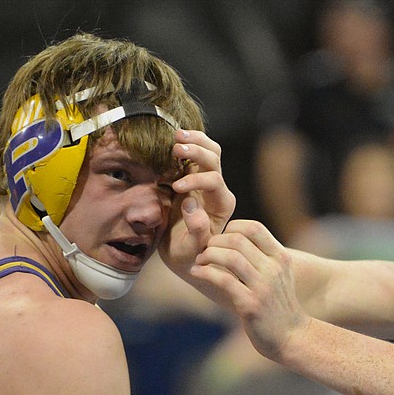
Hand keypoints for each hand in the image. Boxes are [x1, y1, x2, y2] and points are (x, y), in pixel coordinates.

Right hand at [161, 129, 235, 277]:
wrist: (185, 256)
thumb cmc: (189, 257)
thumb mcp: (190, 251)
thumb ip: (196, 232)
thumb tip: (192, 205)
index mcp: (221, 206)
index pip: (214, 181)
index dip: (196, 180)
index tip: (175, 188)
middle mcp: (218, 191)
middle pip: (215, 160)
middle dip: (197, 151)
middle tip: (175, 148)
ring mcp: (206, 181)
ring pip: (211, 151)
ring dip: (195, 140)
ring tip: (175, 137)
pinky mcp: (193, 176)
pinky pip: (197, 152)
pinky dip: (188, 141)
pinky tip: (172, 139)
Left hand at [191, 219, 310, 361]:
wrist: (292, 336)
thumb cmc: (279, 305)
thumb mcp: (279, 275)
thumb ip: (263, 257)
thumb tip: (237, 239)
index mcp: (281, 258)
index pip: (254, 228)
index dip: (232, 227)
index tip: (221, 239)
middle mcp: (274, 269)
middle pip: (238, 239)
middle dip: (214, 241)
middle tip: (204, 251)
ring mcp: (263, 286)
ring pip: (230, 257)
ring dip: (208, 255)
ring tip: (199, 261)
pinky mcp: (250, 304)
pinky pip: (223, 279)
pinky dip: (204, 272)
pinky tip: (196, 272)